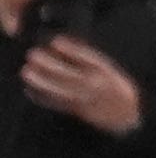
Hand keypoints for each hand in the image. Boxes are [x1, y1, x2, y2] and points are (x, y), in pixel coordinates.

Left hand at [21, 35, 143, 136]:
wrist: (126, 116)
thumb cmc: (116, 88)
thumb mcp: (110, 71)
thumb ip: (90, 61)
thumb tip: (62, 47)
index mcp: (106, 74)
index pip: (89, 59)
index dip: (72, 50)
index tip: (55, 41)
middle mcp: (95, 86)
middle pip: (69, 74)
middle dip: (49, 64)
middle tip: (32, 54)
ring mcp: (85, 99)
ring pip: (60, 90)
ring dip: (41, 81)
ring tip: (26, 72)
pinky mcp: (77, 111)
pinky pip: (58, 104)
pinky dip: (43, 98)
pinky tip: (30, 90)